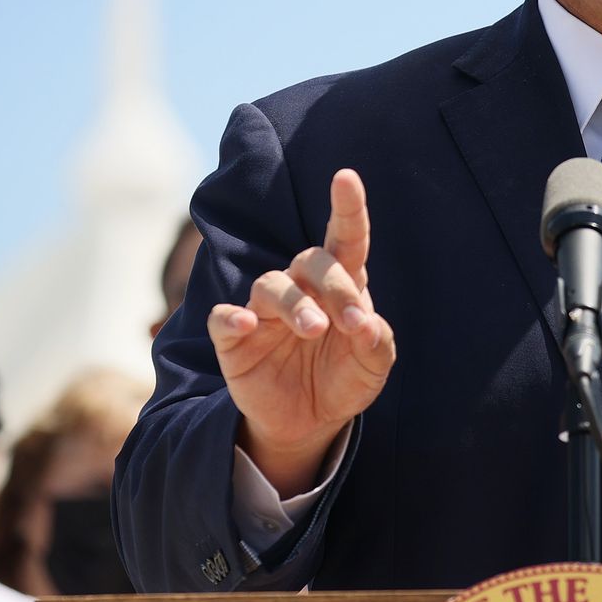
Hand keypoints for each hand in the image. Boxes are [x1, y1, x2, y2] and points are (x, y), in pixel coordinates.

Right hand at [209, 168, 395, 496]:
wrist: (308, 423)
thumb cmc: (343, 381)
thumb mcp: (372, 368)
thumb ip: (377, 344)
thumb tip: (367, 326)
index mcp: (339, 286)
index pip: (345, 239)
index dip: (347, 208)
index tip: (346, 177)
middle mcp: (300, 288)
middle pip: (310, 261)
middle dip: (334, 287)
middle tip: (352, 324)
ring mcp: (264, 311)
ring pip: (270, 285)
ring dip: (294, 304)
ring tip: (314, 329)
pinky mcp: (235, 338)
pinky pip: (224, 317)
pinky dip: (233, 317)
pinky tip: (247, 325)